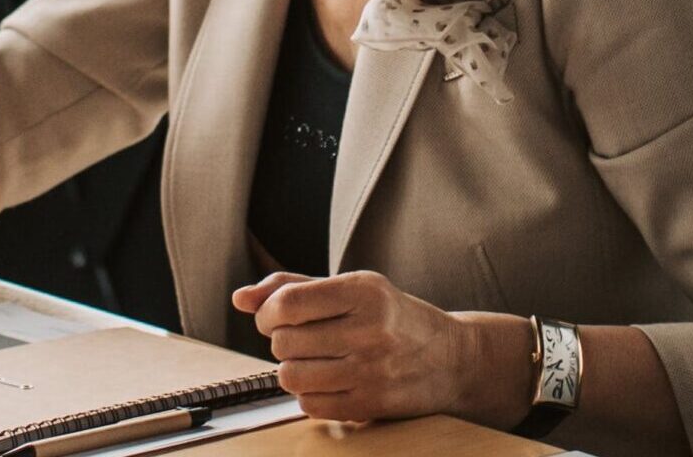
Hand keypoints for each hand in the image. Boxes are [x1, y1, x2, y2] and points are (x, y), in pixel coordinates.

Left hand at [233, 270, 521, 423]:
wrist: (453, 359)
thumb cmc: (391, 317)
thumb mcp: (350, 289)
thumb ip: (291, 287)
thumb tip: (238, 298)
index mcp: (364, 292)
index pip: (287, 303)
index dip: (267, 312)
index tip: (275, 316)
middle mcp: (371, 331)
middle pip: (283, 342)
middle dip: (282, 340)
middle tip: (304, 339)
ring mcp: (373, 371)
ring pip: (290, 376)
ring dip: (292, 369)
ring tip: (314, 361)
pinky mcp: (372, 405)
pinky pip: (309, 405)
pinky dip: (309, 395)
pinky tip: (329, 382)